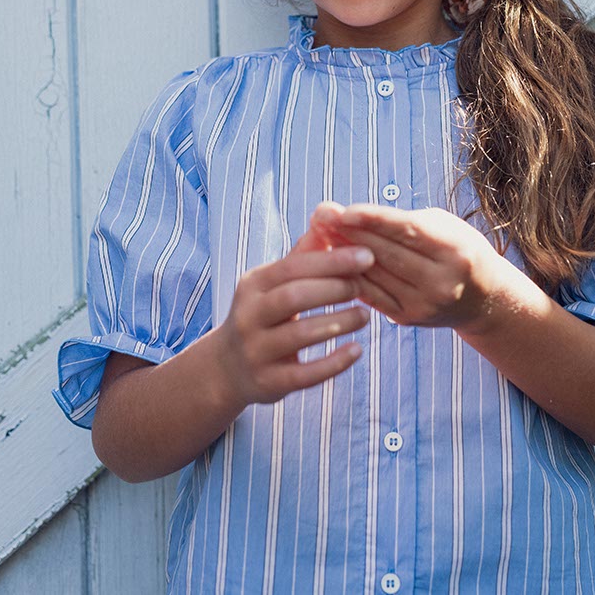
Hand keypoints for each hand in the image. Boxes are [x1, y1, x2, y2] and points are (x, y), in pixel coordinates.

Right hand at [213, 238, 373, 409]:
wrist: (227, 367)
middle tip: (364, 287)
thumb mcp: (274, 282)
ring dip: (339, 323)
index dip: (332, 261)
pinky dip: (334, 363)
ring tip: (365, 316)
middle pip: (294, 296)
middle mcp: (249, 316)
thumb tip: (330, 212)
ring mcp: (256, 351)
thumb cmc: (265, 313)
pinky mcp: (268, 383)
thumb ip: (304, 253)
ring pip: (300, 334)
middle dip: (335, 289)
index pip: (293, 267)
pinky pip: (304, 374)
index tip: (367, 256)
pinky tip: (358, 350)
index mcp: (253, 284)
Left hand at [309, 202, 507, 332]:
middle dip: (350, 233)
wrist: (483, 298)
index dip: (373, 220)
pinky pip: (371, 294)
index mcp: (455, 251)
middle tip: (321, 215)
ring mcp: (424, 304)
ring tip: (320, 233)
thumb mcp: (443, 226)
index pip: (407, 232)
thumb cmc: (457, 248)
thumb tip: (349, 214)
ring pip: (375, 275)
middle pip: (387, 254)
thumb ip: (402, 221)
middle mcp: (442, 282)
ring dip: (343, 253)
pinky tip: (330, 260)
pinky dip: (349, 276)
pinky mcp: (408, 317)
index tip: (344, 209)